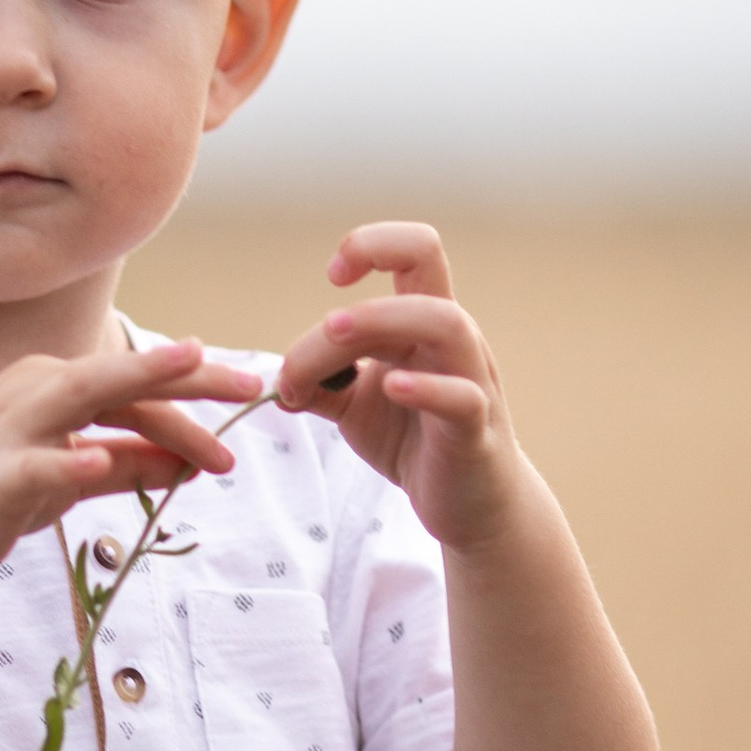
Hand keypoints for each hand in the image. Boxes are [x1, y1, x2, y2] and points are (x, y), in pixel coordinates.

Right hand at [0, 333, 266, 604]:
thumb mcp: (72, 479)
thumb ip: (128, 465)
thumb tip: (192, 462)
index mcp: (50, 385)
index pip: (134, 382)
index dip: (195, 387)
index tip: (250, 389)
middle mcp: (29, 391)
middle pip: (121, 375)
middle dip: (189, 376)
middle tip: (251, 383)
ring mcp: (7, 429)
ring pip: (81, 395)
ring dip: (138, 380)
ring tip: (188, 365)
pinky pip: (34, 464)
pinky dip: (66, 460)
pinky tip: (97, 460)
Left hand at [271, 224, 524, 553]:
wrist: (468, 505)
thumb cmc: (415, 441)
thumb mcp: (355, 407)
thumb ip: (320, 383)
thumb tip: (275, 376)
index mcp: (423, 324)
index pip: (413, 250)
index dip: (369, 246)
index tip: (332, 277)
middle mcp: (453, 340)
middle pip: (424, 273)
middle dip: (357, 299)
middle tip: (306, 353)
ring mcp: (471, 382)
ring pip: (447, 323)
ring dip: (382, 322)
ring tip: (334, 339)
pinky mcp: (475, 432)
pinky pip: (462, 398)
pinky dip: (425, 388)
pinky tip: (391, 387)